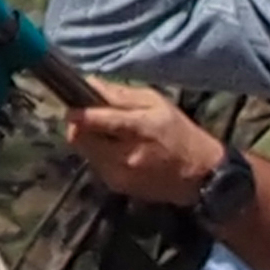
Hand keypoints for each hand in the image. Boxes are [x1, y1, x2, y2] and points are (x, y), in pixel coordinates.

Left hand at [63, 78, 228, 206]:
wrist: (198, 175)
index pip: (99, 120)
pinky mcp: (117, 186)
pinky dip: (99, 155)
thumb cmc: (179, 133)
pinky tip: (116, 151)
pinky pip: (95, 165)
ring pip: (85, 152)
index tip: (71, 108)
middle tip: (86, 118)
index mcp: (139, 127)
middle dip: (78, 126)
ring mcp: (120, 173)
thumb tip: (90, 83)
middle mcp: (126, 153)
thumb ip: (122, 95)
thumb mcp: (157, 104)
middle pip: (82, 138)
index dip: (79, 114)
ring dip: (89, 140)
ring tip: (107, 134)